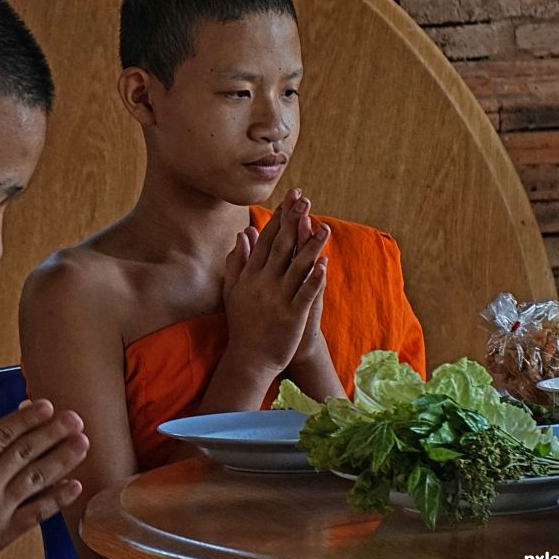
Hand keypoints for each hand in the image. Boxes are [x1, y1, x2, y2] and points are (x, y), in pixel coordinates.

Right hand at [0, 400, 88, 558]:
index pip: (3, 434)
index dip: (27, 418)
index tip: (48, 406)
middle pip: (26, 452)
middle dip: (53, 433)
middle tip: (76, 418)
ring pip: (37, 478)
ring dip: (62, 459)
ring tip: (83, 443)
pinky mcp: (5, 531)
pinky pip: (37, 513)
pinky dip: (57, 499)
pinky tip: (74, 486)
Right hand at [222, 187, 327, 376]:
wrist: (249, 359)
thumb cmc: (243, 323)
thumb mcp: (233, 289)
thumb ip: (237, 261)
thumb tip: (243, 234)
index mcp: (250, 275)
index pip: (266, 240)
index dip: (280, 218)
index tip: (290, 199)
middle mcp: (262, 283)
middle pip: (281, 247)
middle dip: (294, 223)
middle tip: (305, 201)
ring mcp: (277, 299)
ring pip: (296, 267)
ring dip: (311, 246)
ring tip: (325, 227)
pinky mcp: (291, 316)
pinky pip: (304, 294)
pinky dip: (314, 279)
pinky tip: (324, 264)